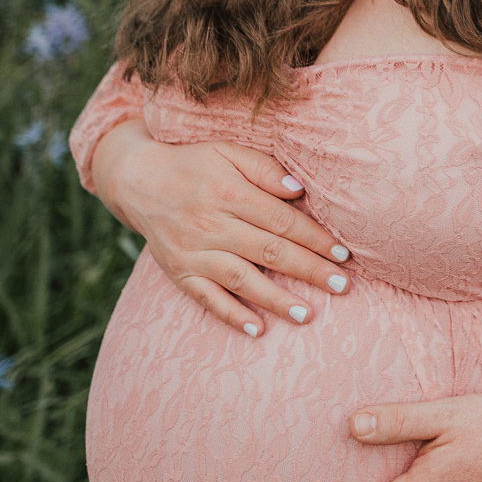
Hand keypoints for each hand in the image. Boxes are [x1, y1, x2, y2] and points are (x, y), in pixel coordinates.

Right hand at [92, 119, 353, 336]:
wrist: (137, 180)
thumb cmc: (194, 163)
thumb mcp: (228, 151)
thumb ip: (264, 168)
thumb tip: (299, 190)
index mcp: (229, 193)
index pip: (282, 220)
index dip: (315, 238)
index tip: (343, 254)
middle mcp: (211, 225)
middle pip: (269, 251)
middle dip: (309, 270)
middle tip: (343, 286)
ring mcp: (193, 252)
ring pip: (241, 280)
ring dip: (276, 299)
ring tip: (308, 315)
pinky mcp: (179, 272)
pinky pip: (207, 298)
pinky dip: (232, 315)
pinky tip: (258, 330)